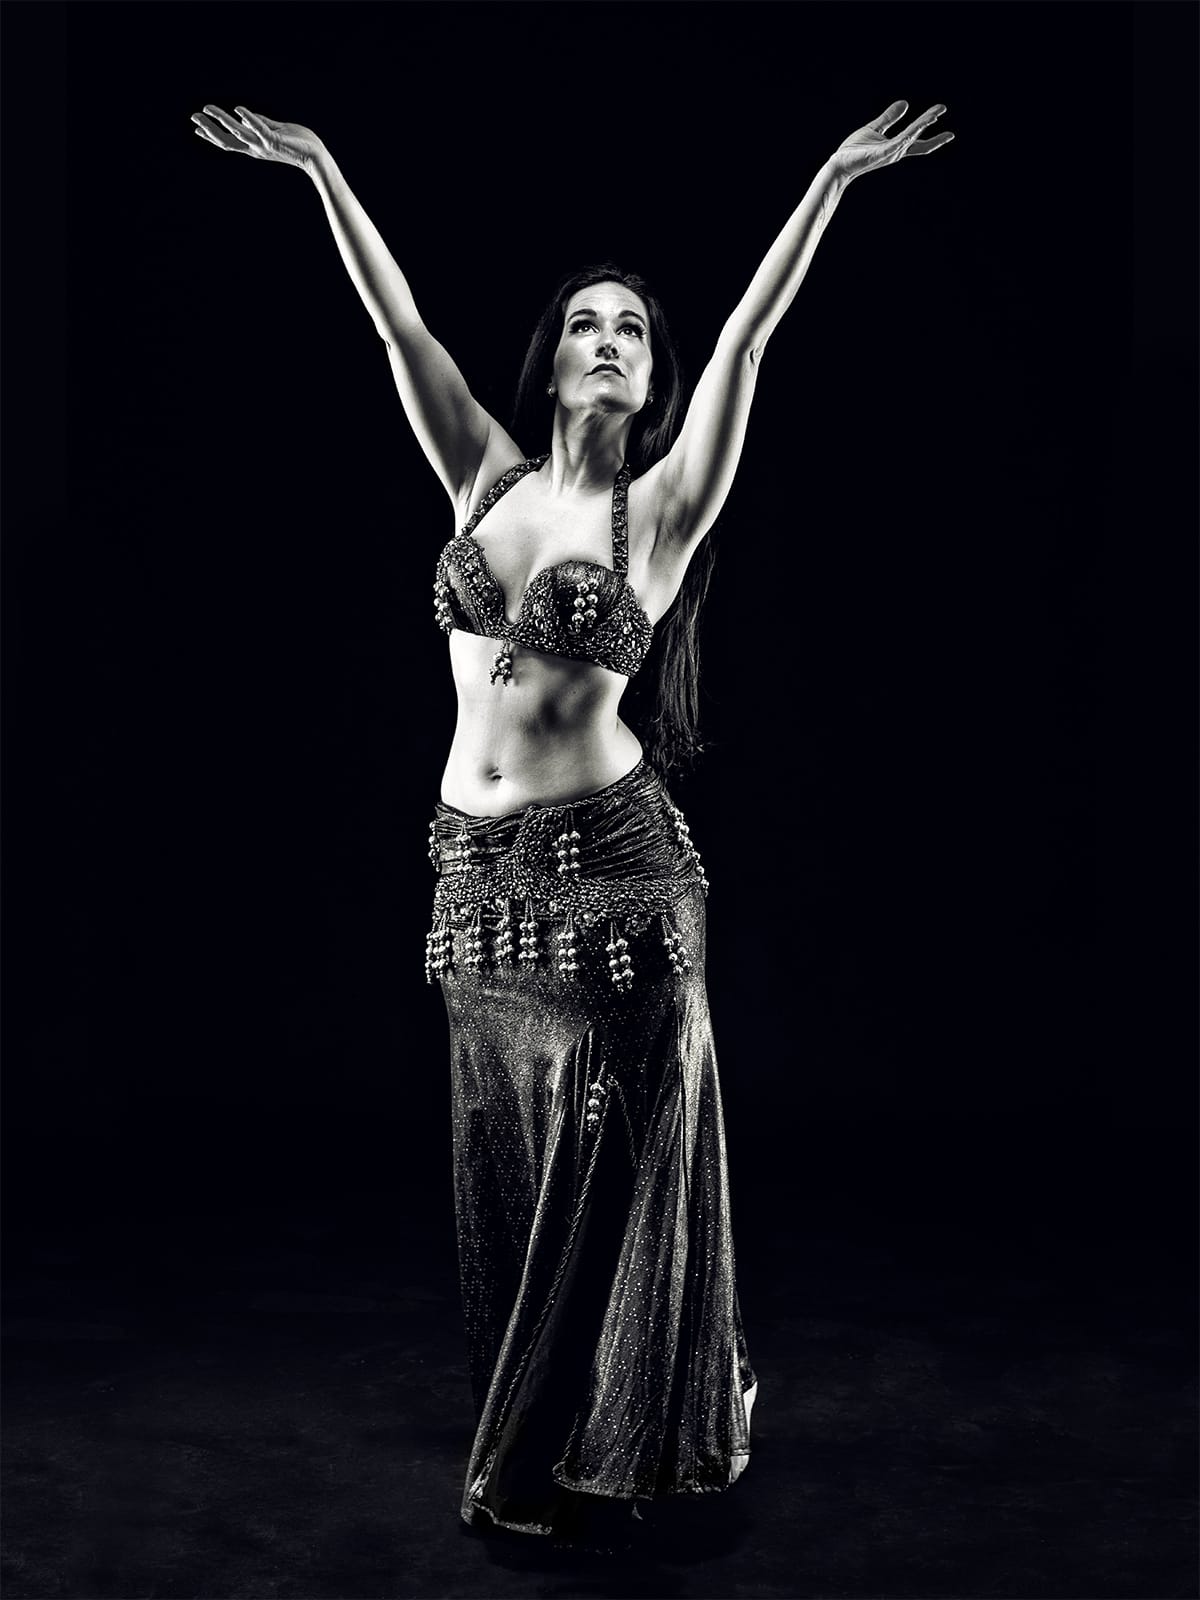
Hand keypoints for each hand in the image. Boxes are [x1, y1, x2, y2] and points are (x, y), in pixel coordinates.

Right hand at [190, 104, 325, 173]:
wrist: (316, 156)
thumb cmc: (298, 143)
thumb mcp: (274, 131)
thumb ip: (260, 123)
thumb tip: (244, 115)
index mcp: (254, 147)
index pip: (229, 142)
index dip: (212, 135)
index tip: (196, 128)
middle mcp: (256, 148)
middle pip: (227, 140)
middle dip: (209, 129)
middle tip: (193, 117)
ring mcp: (263, 146)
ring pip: (238, 133)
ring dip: (222, 120)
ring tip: (208, 109)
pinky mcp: (274, 141)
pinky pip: (259, 129)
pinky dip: (249, 118)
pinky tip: (238, 109)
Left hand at [830, 101, 952, 182]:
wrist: (839, 164)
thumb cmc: (854, 150)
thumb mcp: (875, 129)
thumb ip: (890, 117)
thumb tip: (906, 103)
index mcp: (895, 146)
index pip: (917, 137)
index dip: (928, 125)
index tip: (940, 113)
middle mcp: (895, 151)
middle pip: (918, 138)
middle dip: (930, 123)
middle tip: (942, 108)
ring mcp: (889, 153)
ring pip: (910, 137)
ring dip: (922, 124)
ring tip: (934, 113)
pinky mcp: (881, 154)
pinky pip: (899, 142)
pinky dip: (909, 134)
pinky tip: (918, 125)